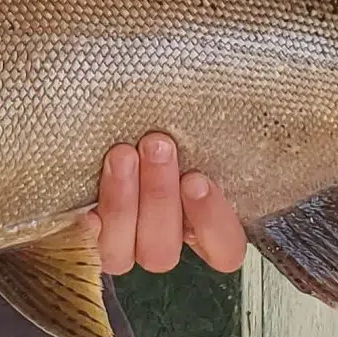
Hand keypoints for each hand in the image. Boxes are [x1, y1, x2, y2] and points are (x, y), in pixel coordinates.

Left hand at [91, 133, 244, 274]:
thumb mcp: (192, 123)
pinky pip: (83, 250)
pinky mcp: (83, 241)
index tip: (198, 179)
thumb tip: (254, 84)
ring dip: (124, 202)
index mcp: (201, 224)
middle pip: (163, 248)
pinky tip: (87, 208)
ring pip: (124, 252)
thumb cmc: (156, 121)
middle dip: (159, 196)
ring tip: (122, 154)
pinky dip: (87, 228)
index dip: (212, 221)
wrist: (111, 122)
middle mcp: (161, 242)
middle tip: (158, 146)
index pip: (224, 249)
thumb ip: (210, 129)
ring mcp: (121, 247)